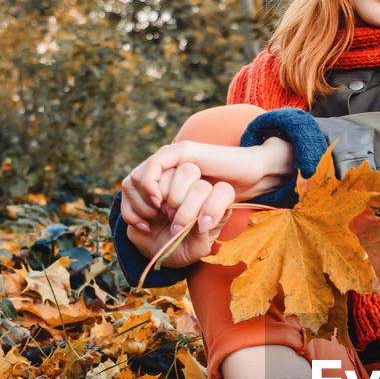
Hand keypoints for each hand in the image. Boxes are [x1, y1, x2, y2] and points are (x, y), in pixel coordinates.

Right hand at [120, 162, 235, 266]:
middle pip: (188, 171)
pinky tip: (144, 224)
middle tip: (172, 219)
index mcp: (213, 198)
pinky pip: (135, 181)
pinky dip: (136, 206)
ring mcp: (167, 178)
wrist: (156, 250)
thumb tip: (201, 223)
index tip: (200, 226)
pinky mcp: (143, 181)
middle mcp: (193, 182)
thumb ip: (202, 239)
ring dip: (153, 201)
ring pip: (161, 172)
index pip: (222, 189)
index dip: (211, 206)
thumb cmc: (181, 248)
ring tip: (155, 219)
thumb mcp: (195, 250)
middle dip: (178, 200)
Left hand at [121, 136, 293, 232]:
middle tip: (161, 221)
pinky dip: (151, 183)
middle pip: (132, 185)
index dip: (130, 210)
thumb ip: (170, 223)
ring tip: (170, 215)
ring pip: (143, 178)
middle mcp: (164, 169)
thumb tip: (141, 224)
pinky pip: (154, 164)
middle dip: (140, 208)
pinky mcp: (183, 151)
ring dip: (152, 200)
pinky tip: (161, 200)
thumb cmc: (223, 202)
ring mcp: (172, 158)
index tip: (145, 227)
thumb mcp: (191, 222)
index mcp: (163, 183)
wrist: (250, 177)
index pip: (129, 190)